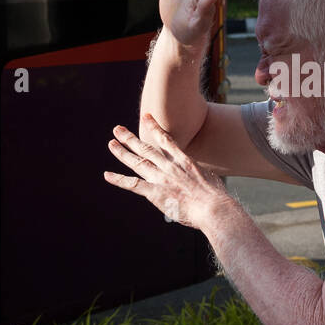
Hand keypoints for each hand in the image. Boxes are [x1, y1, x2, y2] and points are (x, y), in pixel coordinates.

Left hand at [103, 114, 230, 229]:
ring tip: (111, 143)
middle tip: (117, 129)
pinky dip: (119, 180)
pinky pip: (133, 184)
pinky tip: (107, 175)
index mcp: (184, 162)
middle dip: (130, 138)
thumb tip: (200, 178)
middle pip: (146, 148)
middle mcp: (170, 167)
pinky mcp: (155, 193)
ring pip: (137, 162)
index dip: (154, 128)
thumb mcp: (209, 180)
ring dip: (122, 152)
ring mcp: (161, 179)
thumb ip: (199, 177)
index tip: (146, 117)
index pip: (166, 140)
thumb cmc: (216, 198)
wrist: (214, 208)